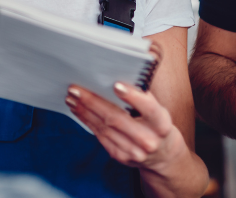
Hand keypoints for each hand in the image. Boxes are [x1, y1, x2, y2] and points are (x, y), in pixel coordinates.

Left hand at [66, 82, 188, 176]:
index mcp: (162, 125)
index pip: (148, 109)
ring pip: (104, 128)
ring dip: (85, 111)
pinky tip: (79, 110)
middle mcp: (148, 140)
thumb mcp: (159, 111)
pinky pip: (100, 136)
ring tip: (72, 98)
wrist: (163, 155)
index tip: (116, 85)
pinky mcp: (120, 156)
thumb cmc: (157, 125)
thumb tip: (115, 79)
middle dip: (94, 102)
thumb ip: (143, 99)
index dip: (133, 97)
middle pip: (117, 119)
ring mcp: (133, 152)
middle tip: (77, 89)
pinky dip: (88, 121)